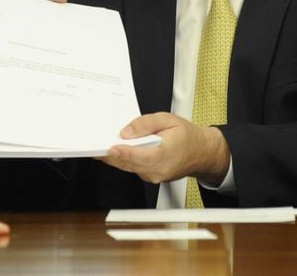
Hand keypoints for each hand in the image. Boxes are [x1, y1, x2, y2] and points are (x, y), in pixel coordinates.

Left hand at [102, 112, 228, 185]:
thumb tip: (127, 132)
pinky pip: (133, 168)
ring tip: (102, 145)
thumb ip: (146, 124)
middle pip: (128, 163)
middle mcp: (157, 169)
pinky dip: (125, 159)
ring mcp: (153, 176)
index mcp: (164, 154)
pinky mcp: (151, 177)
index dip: (122, 153)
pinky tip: (119, 150)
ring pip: (128, 167)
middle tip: (95, 146)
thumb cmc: (187, 135)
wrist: (201, 152)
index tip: (109, 148)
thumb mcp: (168, 119)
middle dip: (110, 155)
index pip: (139, 156)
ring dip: (115, 157)